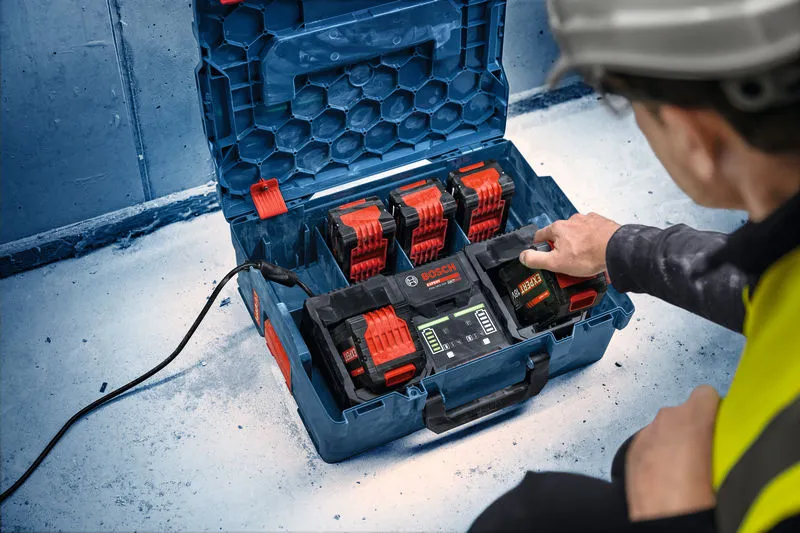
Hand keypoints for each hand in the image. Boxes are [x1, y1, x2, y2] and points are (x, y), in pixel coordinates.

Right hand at [518, 213, 620, 276]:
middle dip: (562, 246)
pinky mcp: (602, 224)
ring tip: (583, 258)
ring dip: (578, 242)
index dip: (539, 245)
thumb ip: (537, 259)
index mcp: (558, 228)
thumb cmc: (589, 255)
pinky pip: (592, 232)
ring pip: (578, 233)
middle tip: (566, 261)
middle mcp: (572, 221)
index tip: (540, 251)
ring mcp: (588, 221)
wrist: (616, 250)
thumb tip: (523, 256)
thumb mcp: (556, 263)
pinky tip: (595, 251)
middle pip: (561, 234)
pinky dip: (592, 240)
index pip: (541, 234)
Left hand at [626, 385, 719, 520]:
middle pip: (683, 412)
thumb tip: (728, 438)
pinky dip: (656, 455)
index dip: (713, 410)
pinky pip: (649, 444)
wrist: (665, 520)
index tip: (720, 428)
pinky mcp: (630, 451)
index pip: (705, 394)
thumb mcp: (728, 462)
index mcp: (691, 416)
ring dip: (673, 442)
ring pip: (664, 429)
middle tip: (705, 456)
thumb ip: (724, 439)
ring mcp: (644, 434)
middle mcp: (664, 419)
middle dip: (693, 428)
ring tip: (685, 472)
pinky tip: (666, 478)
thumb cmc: (695, 495)